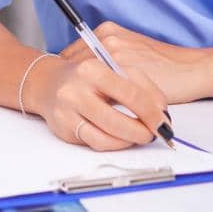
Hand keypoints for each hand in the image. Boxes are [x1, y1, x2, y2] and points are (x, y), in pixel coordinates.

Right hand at [22, 55, 170, 150]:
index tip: (164, 121)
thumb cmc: (86, 75)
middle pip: (118, 118)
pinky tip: (123, 139)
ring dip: (130, 140)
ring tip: (141, 136)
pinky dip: (114, 144)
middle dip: (143, 130)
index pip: (131, 93)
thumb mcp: (111, 67)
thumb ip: (137, 83)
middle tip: (156, 133)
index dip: (152, 111)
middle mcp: (78, 88)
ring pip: (107, 135)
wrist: (47, 81)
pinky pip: (95, 142)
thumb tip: (161, 111)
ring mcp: (68, 109)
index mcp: (93, 67)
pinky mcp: (63, 127)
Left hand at [60, 22, 212, 103]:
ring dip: (83, 96)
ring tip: (84, 109)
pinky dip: (99, 104)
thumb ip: (108, 59)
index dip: (70, 75)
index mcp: (107, 32)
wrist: (191, 69)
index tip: (70, 88)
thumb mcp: (131, 53)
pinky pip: (101, 93)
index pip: (72, 55)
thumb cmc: (165, 65)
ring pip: (84, 80)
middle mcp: (107, 38)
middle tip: (72, 102)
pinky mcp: (124, 73)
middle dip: (72, 85)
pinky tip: (103, 113)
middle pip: (72, 66)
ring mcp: (114, 54)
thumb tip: (85, 76)